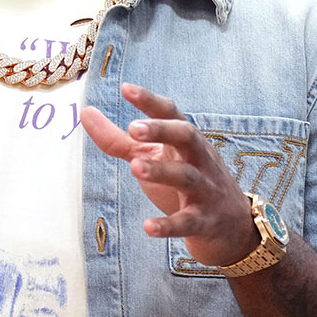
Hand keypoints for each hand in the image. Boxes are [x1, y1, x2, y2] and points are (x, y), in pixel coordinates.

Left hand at [80, 83, 258, 267]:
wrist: (232, 226)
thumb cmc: (185, 182)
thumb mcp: (152, 157)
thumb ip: (119, 139)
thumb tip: (85, 112)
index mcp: (184, 140)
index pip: (171, 113)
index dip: (150, 101)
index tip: (125, 89)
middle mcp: (198, 159)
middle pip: (186, 136)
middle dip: (161, 130)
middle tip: (132, 129)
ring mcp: (204, 190)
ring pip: (187, 176)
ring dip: (162, 171)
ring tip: (135, 168)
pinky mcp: (204, 221)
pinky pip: (188, 222)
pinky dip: (169, 225)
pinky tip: (148, 227)